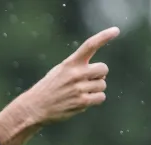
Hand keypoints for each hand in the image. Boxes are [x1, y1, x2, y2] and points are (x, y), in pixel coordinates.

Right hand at [0, 27, 119, 144]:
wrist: (35, 107)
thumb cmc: (49, 88)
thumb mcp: (60, 71)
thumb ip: (77, 67)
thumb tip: (100, 72)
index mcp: (70, 63)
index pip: (90, 45)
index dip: (104, 37)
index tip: (115, 31)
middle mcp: (76, 73)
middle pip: (103, 69)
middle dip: (99, 75)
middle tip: (87, 81)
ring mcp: (79, 88)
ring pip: (103, 85)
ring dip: (96, 89)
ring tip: (80, 93)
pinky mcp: (82, 102)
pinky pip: (100, 97)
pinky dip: (95, 99)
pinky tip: (82, 101)